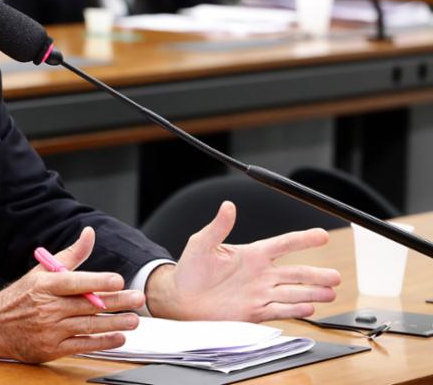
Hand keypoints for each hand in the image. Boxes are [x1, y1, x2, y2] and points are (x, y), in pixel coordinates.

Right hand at [0, 227, 144, 362]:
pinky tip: (118, 337)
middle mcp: (47, 307)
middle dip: (116, 302)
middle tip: (137, 298)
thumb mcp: (41, 271)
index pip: (75, 282)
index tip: (118, 280)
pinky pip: (82, 345)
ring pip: (88, 326)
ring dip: (114, 323)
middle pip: (87, 305)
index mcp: (45, 285)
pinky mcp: (52, 348)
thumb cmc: (22, 296)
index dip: (97, 282)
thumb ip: (71, 255)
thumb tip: (89, 234)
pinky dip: (102, 342)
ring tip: (134, 319)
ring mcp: (50, 329)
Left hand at [145, 202, 340, 321]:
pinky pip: (280, 311)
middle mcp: (261, 274)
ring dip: (312, 293)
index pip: (283, 244)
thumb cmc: (190, 270)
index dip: (303, 240)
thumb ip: (218, 227)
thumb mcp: (201, 244)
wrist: (181, 298)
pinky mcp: (255, 312)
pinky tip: (309, 308)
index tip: (322, 235)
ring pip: (293, 293)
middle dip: (317, 274)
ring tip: (330, 293)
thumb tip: (227, 206)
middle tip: (336, 276)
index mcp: (252, 254)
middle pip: (296, 273)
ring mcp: (260, 294)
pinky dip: (295, 310)